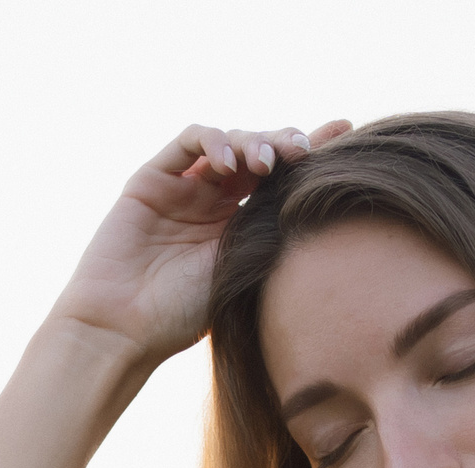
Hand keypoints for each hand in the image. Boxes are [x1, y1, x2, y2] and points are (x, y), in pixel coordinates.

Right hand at [49, 120, 352, 366]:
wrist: (126, 328)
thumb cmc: (185, 314)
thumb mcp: (245, 270)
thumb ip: (273, 233)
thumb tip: (324, 205)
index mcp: (240, 227)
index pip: (282, 180)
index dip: (311, 152)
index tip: (348, 132)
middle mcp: (214, 202)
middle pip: (259, 153)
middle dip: (284, 144)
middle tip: (303, 153)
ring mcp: (184, 188)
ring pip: (228, 141)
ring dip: (252, 142)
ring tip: (266, 163)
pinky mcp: (152, 178)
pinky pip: (189, 142)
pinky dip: (214, 141)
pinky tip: (230, 161)